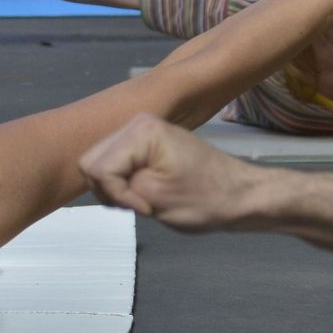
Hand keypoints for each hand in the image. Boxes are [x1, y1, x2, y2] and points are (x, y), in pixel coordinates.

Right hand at [78, 115, 266, 230]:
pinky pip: (113, 163)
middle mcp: (136, 123)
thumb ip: (116, 186)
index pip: (99, 168)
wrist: (240, 196)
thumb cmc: (206, 199)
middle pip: (92, 161)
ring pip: (98, 163)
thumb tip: (98, 180)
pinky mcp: (143, 144)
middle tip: (139, 205)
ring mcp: (140, 131)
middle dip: (110, 189)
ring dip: (114, 188)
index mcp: (141, 131)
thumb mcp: (154, 197)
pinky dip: (121, 183)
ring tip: (142, 200)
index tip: (145, 208)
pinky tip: (142, 192)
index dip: (116, 195)